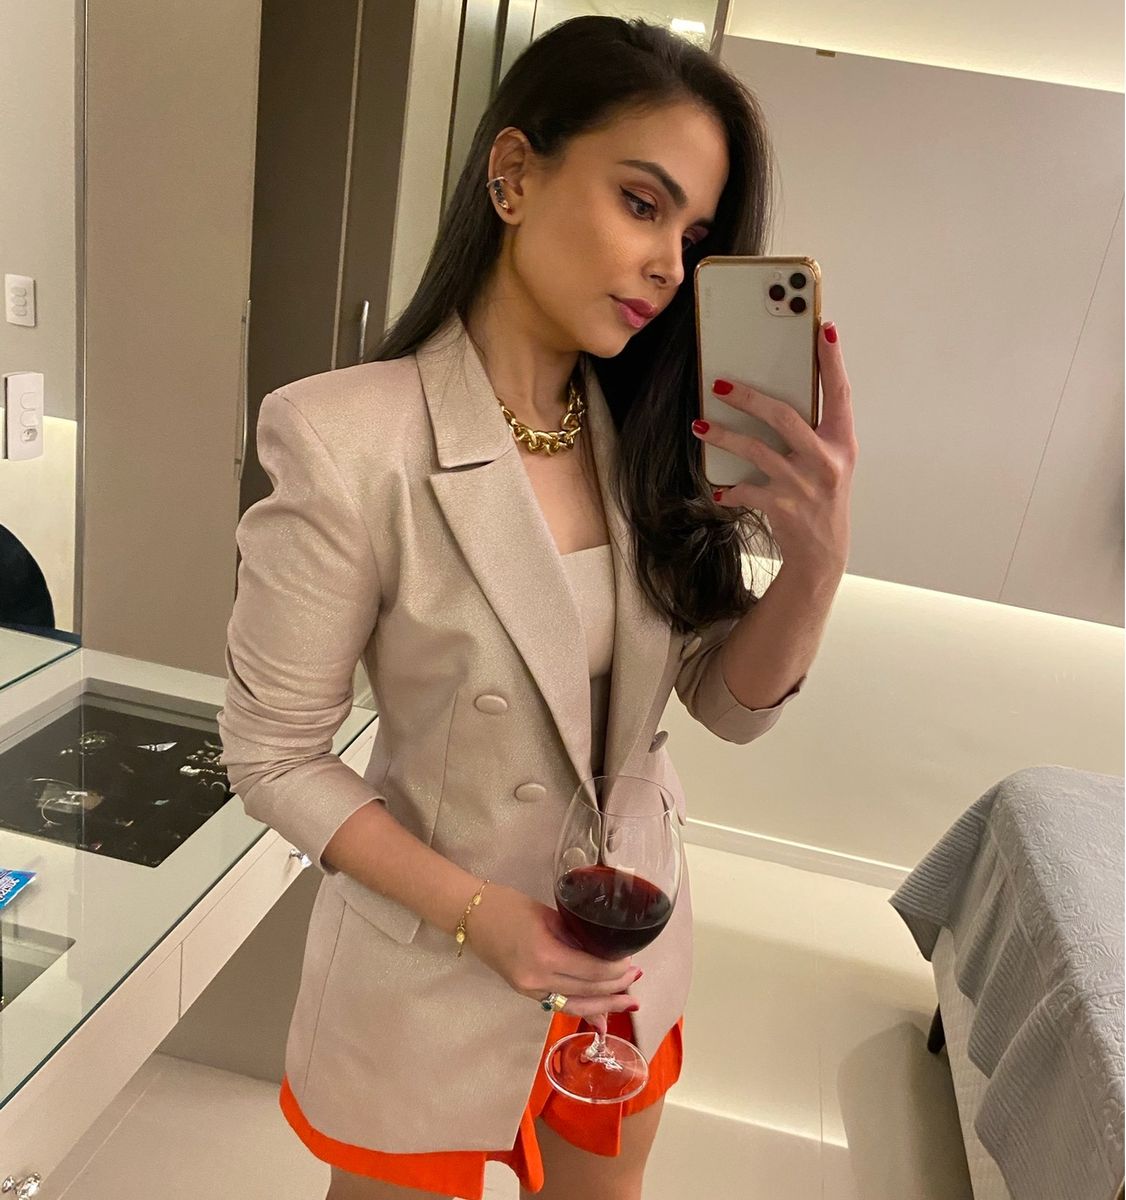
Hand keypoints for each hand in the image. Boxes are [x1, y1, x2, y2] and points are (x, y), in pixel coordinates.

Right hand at [464, 882, 640, 1029]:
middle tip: (636, 981)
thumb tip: (602, 950)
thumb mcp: (547, 914)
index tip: (632, 962)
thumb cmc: (507, 905)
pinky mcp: (524, 992)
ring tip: (627, 1003)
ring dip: (603, 1006)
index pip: (592, 971)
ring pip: (575, 1005)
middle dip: (615, 989)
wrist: (469, 915)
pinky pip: (559, 1004)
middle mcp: (538, 981)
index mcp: (545, 956)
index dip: (616, 971)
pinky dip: (582, 1008)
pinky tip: (600, 1014)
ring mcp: (529, 990)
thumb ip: (574, 935)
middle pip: (587, 992)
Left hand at [693, 320, 857, 577]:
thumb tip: (775, 398)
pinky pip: (744, 489)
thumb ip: (815, 432)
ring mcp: (802, 484)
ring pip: (755, 449)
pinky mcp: (781, 505)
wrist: (822, 552)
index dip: (833, 361)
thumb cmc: (823, 498)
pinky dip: (728, 489)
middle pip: (784, 416)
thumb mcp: (832, 462)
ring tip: (700, 426)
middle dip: (748, 397)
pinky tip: (717, 489)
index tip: (825, 329)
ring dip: (723, 435)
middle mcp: (826, 460)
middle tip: (720, 384)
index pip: (840, 393)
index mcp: (843, 443)